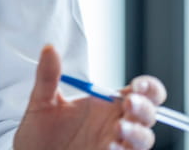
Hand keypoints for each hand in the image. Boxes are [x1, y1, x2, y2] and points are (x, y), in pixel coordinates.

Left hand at [14, 45, 165, 149]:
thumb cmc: (39, 132)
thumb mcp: (41, 101)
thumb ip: (47, 76)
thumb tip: (49, 48)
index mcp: (107, 104)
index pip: (141, 93)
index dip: (148, 88)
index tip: (138, 86)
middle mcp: (116, 124)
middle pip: (147, 115)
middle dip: (144, 108)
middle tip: (129, 103)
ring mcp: (115, 145)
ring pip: (144, 140)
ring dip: (137, 133)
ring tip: (118, 128)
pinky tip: (110, 146)